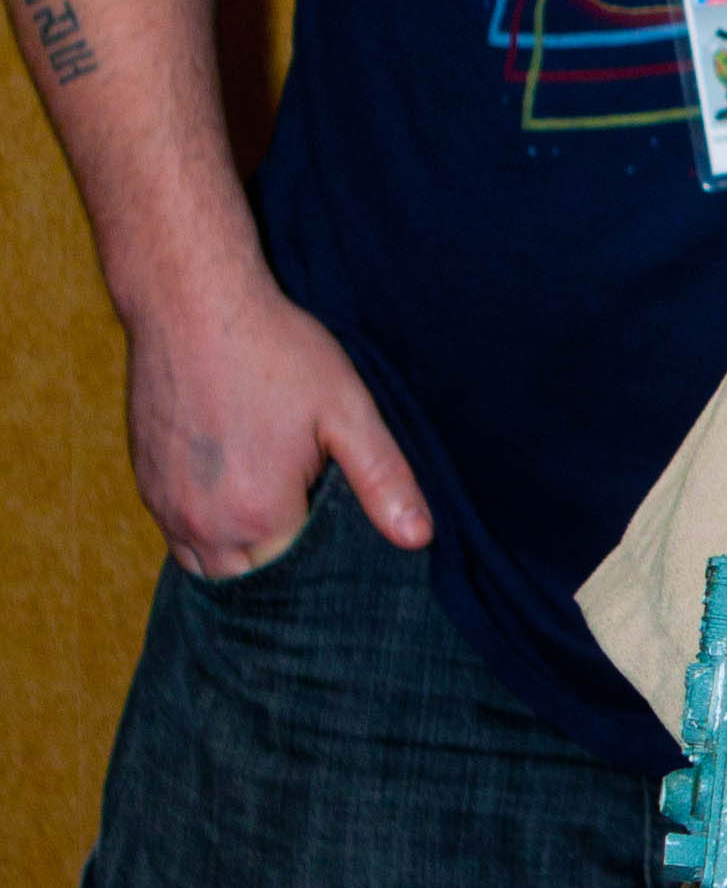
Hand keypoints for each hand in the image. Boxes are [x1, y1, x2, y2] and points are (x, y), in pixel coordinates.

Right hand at [126, 255, 430, 576]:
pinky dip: (207, 537)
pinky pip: (178, 539)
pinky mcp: (145, 485)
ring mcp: (166, 507)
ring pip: (209, 568)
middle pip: (251, 584)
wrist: (191, 303)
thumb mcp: (347, 410)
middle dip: (284, 574)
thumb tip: (419, 538)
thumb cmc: (274, 351)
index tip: (345, 545)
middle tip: (317, 539)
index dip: (325, 570)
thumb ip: (383, 479)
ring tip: (278, 529)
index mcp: (259, 515)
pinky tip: (237, 509)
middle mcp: (203, 524)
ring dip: (241, 559)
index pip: (297, 582)